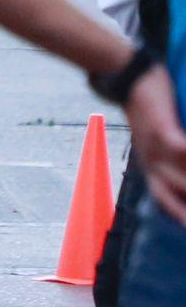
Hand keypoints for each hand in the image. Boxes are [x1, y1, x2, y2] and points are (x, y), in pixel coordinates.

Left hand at [127, 65, 185, 222]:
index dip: (179, 217)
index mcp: (149, 166)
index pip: (164, 201)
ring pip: (182, 178)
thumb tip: (180, 158)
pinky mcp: (160, 129)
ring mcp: (154, 147)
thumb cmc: (149, 108)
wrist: (127, 78)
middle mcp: (150, 162)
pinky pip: (183, 150)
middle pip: (173, 196)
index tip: (185, 228)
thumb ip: (172, 153)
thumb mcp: (158, 136)